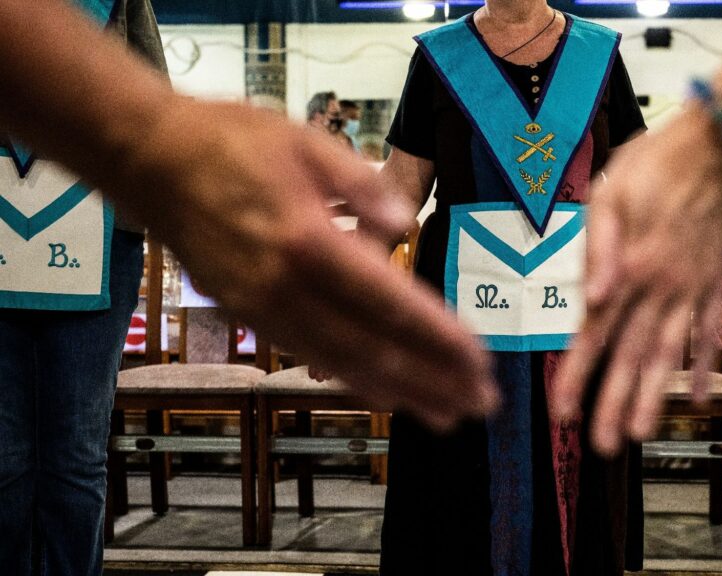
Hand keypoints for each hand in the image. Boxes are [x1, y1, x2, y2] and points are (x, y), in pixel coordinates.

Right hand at [114, 97, 496, 429]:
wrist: (147, 161)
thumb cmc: (228, 141)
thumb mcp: (303, 141)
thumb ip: (360, 185)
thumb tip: (404, 225)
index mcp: (306, 241)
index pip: (389, 303)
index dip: (437, 338)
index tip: (479, 362)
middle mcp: (285, 287)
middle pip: (372, 347)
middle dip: (432, 379)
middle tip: (478, 403)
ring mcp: (262, 307)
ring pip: (341, 363)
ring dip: (399, 391)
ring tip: (444, 413)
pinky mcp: (247, 314)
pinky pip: (309, 355)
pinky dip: (353, 378)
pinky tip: (385, 392)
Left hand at [553, 103, 721, 456]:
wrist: (716, 143)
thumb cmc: (654, 163)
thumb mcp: (610, 194)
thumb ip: (599, 250)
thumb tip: (592, 299)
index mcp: (629, 268)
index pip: (595, 333)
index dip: (577, 375)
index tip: (562, 412)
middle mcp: (661, 286)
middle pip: (631, 355)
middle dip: (614, 403)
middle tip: (602, 445)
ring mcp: (692, 287)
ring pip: (669, 353)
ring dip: (654, 396)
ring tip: (641, 433)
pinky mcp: (715, 280)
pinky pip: (710, 330)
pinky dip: (705, 364)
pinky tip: (699, 395)